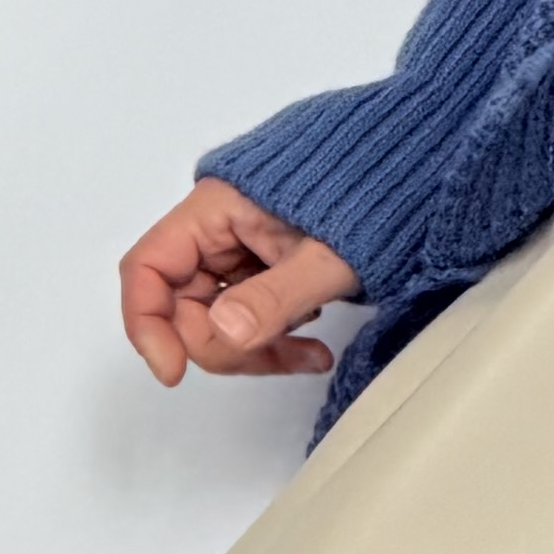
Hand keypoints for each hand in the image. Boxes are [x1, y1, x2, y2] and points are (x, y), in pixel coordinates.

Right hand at [120, 181, 361, 387]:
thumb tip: (224, 331)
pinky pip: (251, 318)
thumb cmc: (369, 201)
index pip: (147, 267)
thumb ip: (275, 295)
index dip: (147, 323)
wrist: (406, 180)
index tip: (174, 372)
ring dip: (258, 351)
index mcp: (214, 210)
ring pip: (219, 320)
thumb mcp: (326, 256)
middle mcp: (215, 232)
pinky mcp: (263, 271)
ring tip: (313, 356)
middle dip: (224, 346)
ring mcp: (239, 253)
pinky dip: (278, 341)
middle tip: (278, 359)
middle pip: (183, 305)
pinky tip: (316, 351)